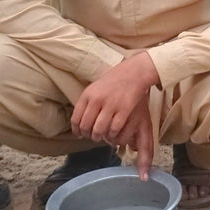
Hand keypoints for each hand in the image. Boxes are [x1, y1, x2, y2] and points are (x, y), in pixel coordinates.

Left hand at [70, 52, 159, 178]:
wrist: (133, 73)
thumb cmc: (113, 82)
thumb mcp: (94, 88)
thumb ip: (86, 103)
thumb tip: (78, 122)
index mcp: (88, 94)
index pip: (76, 119)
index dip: (76, 130)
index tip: (79, 134)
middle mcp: (97, 100)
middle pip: (86, 126)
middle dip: (87, 135)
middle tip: (91, 137)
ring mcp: (111, 105)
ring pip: (99, 130)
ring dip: (98, 137)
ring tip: (101, 137)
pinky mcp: (124, 109)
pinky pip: (114, 128)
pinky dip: (112, 134)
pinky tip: (112, 132)